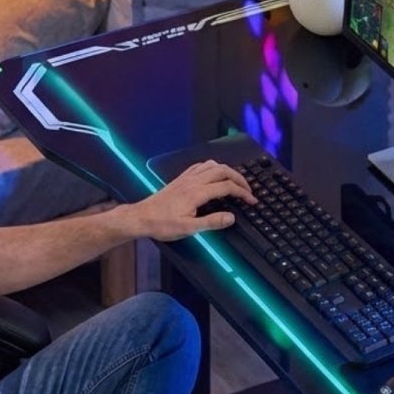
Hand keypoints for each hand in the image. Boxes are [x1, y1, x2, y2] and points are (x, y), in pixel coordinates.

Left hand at [130, 159, 255, 241]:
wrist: (141, 218)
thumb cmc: (161, 224)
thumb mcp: (189, 228)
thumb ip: (211, 222)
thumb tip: (231, 218)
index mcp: (197, 193)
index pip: (227, 187)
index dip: (243, 193)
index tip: (251, 200)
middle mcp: (193, 182)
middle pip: (223, 171)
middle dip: (239, 179)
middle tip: (248, 189)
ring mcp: (186, 178)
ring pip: (212, 165)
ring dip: (227, 171)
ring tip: (235, 181)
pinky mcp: (180, 179)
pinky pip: (200, 166)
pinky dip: (212, 167)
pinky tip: (213, 174)